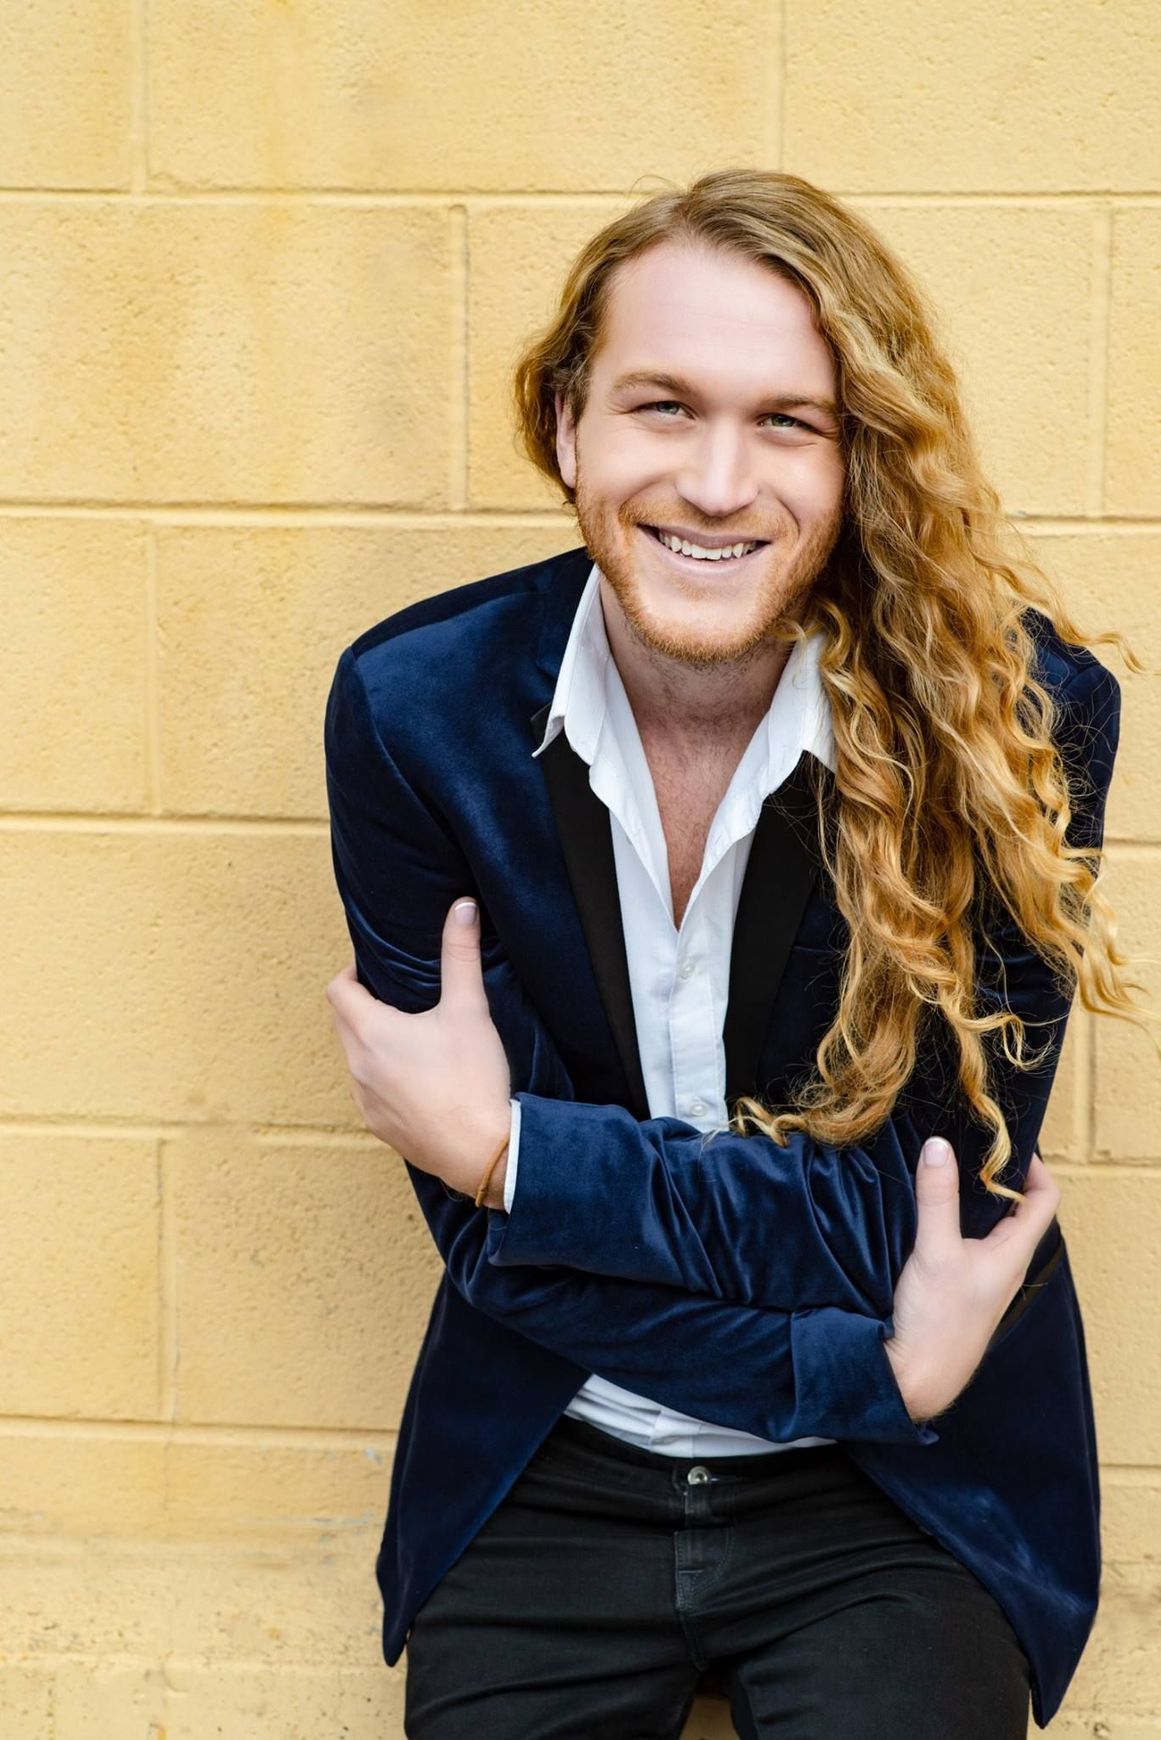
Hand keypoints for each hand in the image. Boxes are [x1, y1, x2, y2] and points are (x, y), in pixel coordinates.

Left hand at [325, 898, 511, 1199]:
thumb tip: (462, 906)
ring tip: (410, 1039)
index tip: (374, 971)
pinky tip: (417, 1080)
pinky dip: (382, 1077)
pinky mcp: (378, 1126)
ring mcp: (364, 1100)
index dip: (351, 974)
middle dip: (361, 1006)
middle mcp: (357, 1067)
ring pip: (354, 1059)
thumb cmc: (472, 1079)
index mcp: (371, 1032)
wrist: (482, 1151)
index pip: (338, 990)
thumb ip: (460, 954)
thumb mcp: (469, 1009)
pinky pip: (368, 1091)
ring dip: (371, 1044)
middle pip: (342, 1023)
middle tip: (397, 999)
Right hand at [884, 1137, 1061, 1423]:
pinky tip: (930, 1210)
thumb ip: (936, 1198)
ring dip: (976, 1197)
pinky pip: (968, 1242)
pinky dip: (957, 1218)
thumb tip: (939, 1145)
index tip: (1007, 1141)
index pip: (1044, 1199)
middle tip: (971, 1146)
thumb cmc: (936, 1321)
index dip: (1034, 1166)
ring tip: (950, 1168)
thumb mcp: (934, 1251)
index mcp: (1012, 1254)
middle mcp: (1004, 1264)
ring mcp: (982, 1277)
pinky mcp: (959, 1287)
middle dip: (999, 1176)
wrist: (914, 1379)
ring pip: (990, 1226)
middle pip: (1018, 1210)